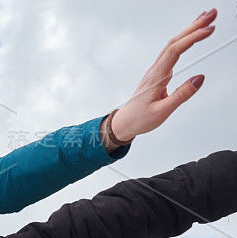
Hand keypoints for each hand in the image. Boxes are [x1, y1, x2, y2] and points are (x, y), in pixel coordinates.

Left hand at [112, 9, 216, 141]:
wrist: (124, 123)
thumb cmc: (139, 118)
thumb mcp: (162, 111)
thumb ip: (181, 95)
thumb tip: (199, 79)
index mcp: (156, 77)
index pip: (175, 51)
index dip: (192, 38)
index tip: (208, 30)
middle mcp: (155, 70)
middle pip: (175, 42)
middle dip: (193, 27)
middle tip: (211, 15)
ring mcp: (156, 70)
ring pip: (173, 44)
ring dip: (189, 31)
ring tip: (205, 19)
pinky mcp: (158, 73)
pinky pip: (171, 51)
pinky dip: (183, 40)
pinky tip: (190, 36)